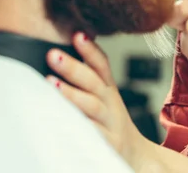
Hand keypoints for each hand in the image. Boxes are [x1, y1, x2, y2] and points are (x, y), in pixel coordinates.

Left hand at [45, 33, 136, 160]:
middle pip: (94, 82)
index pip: (102, 65)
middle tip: (53, 54)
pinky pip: (91, 135)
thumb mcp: (104, 97)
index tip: (77, 34)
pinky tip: (60, 120)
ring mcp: (110, 124)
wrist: (136, 153)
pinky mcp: (108, 144)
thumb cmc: (110, 122)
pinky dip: (78, 126)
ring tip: (51, 84)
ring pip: (92, 106)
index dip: (91, 49)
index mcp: (108, 90)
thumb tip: (64, 52)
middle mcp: (110, 104)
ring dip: (72, 94)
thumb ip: (88, 77)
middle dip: (74, 67)